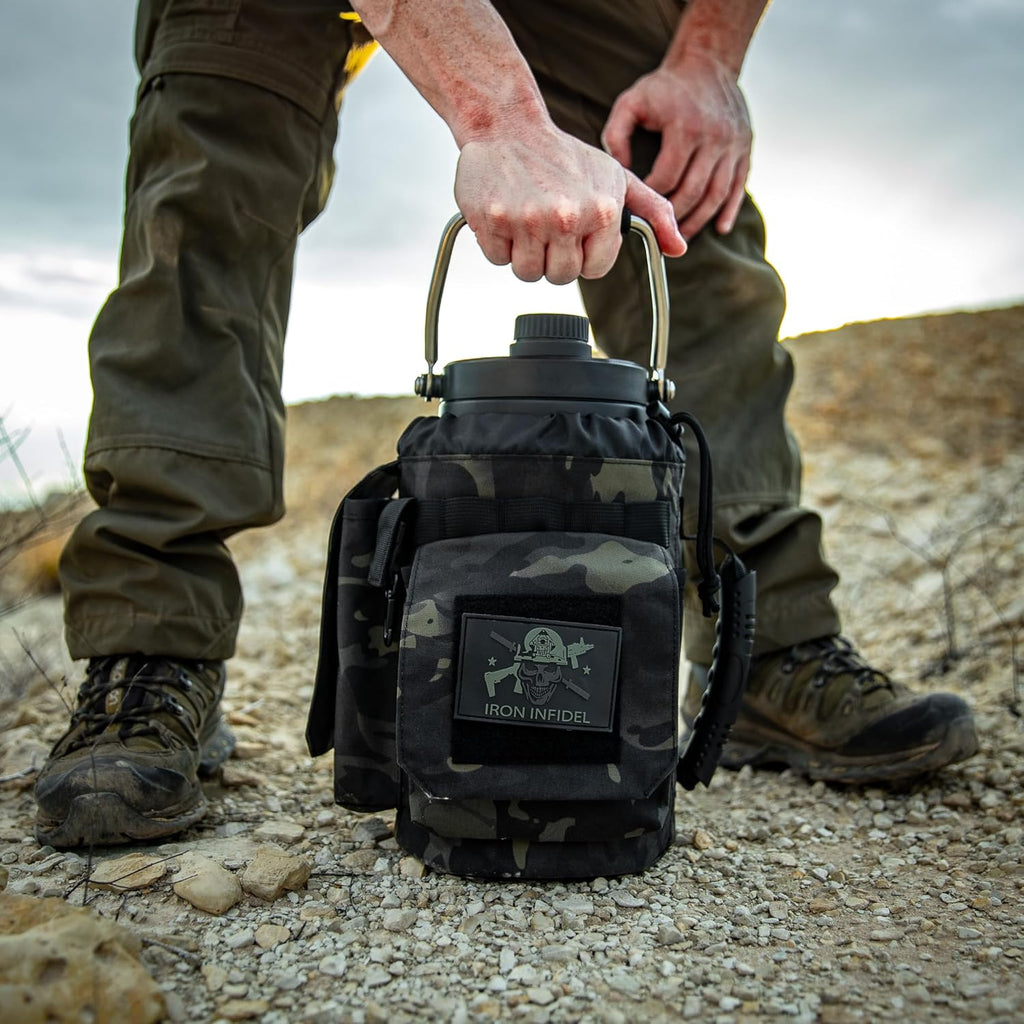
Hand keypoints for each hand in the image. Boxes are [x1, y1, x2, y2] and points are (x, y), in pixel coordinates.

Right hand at [455, 124, 684, 284]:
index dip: (582, 254)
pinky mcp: (491, 219)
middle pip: (560, 277)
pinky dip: (497, 242)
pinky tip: (505, 213)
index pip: (594, 270)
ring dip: (524, 253)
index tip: (573, 232)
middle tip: (546, 224)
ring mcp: (526, 219)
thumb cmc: (564, 157)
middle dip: (552, 256)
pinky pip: (497, 259)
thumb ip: (653, 211)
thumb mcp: (617, 178)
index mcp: (601, 210)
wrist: (508, 127)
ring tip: (526, 218)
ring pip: (527, 273)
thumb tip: (678, 248)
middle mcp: (566, 216)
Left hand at [601, 50, 751, 238]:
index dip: (652, 197)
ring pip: (717, 195)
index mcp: (685, 128)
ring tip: (683, 236)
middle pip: (693, 192)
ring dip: (700, 221)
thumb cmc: (665, 87)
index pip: (667, 178)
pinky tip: (719, 227)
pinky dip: (729, 210)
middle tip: (660, 232)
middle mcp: (714, 138)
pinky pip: (739, 187)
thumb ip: (616, 135)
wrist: (708, 61)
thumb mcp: (632, 102)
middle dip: (675, 217)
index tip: (640, 207)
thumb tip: (620, 171)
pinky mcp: (745, 148)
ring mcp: (733, 145)